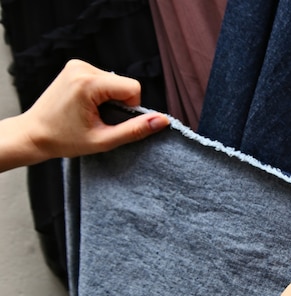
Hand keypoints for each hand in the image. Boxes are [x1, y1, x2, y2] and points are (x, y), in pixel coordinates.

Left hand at [21, 59, 169, 160]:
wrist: (34, 134)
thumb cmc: (65, 140)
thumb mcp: (104, 140)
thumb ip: (135, 130)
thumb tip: (162, 120)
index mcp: (88, 83)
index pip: (133, 88)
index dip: (130, 108)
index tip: (111, 120)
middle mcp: (82, 67)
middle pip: (124, 84)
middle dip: (118, 103)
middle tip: (98, 119)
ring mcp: (77, 65)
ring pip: (115, 81)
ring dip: (110, 99)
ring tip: (90, 113)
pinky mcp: (75, 66)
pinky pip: (104, 78)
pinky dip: (102, 93)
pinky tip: (86, 105)